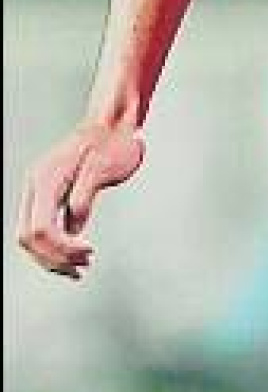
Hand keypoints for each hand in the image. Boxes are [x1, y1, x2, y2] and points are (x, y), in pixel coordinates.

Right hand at [16, 122, 143, 278]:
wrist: (114, 124)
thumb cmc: (113, 142)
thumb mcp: (103, 170)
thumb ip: (85, 197)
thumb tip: (74, 227)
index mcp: (45, 179)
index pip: (40, 228)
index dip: (62, 248)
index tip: (88, 254)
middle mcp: (37, 185)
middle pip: (29, 237)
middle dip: (55, 258)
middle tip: (83, 267)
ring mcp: (42, 191)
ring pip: (33, 236)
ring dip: (54, 256)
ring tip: (80, 267)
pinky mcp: (52, 195)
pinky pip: (44, 227)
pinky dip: (57, 245)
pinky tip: (75, 255)